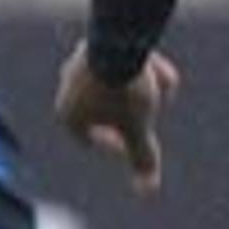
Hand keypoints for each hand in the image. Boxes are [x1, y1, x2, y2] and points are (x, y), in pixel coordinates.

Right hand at [56, 46, 182, 192]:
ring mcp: (77, 63)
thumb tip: (147, 190)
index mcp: (68, 114)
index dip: (115, 144)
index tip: (135, 140)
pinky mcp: (93, 41)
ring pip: (113, 83)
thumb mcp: (138, 128)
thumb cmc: (124, 90)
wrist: (119, 39)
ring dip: (140, 86)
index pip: (89, 139)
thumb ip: (141, 157)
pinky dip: (136, 66)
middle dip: (132, 111)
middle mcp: (66, 89)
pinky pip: (115, 61)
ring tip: (162, 83)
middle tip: (152, 107)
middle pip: (104, 110)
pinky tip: (154, 63)